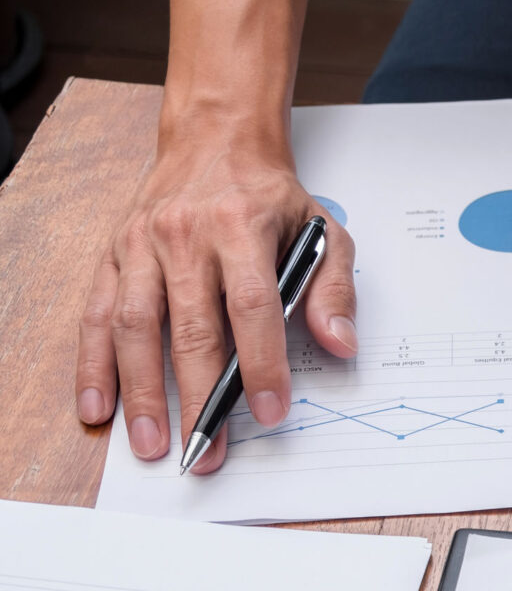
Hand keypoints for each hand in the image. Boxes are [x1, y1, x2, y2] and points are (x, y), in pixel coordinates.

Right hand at [76, 125, 357, 471]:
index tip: (269, 412)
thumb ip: (335, 290)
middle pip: (191, 328)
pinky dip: (93, 366)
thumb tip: (340, 345)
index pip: (252, 307)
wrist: (215, 139)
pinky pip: (95, 314)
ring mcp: (142, 246)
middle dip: (199, 397)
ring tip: (151, 443)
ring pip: (135, 327)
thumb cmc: (270, 197)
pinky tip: (98, 409)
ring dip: (141, 392)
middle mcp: (185, 236)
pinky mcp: (113, 255)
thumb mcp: (323, 231)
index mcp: (241, 229)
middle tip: (207, 451)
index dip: (262, 365)